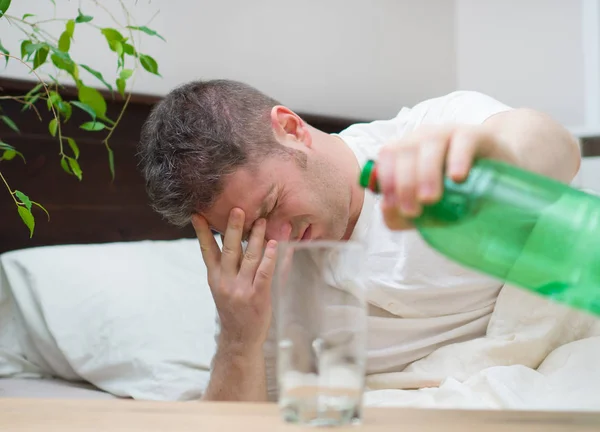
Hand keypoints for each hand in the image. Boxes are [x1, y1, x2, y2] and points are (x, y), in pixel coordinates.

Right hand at [192, 208, 277, 353]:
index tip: (197, 214)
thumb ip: (225, 266)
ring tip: (262, 220)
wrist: (240, 340)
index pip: (206, 251)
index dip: (203, 232)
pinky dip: (270, 258)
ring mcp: (241, 290)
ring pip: (249, 258)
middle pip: (229, 250)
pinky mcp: (258, 297)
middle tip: (238, 209)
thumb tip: (230, 240)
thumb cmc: (234, 310)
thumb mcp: (222, 288)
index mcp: (215, 278)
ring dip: (256, 237)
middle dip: (233, 228)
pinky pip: (265, 273)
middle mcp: (225, 282)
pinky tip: (274, 244)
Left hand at [376, 124, 516, 229]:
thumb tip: (387, 209)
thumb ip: (401, 213)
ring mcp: (450, 133)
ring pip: (430, 144)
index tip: (393, 206)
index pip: (388, 155)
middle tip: (413, 211)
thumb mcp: (426, 208)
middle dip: (404, 183)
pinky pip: (463, 140)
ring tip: (430, 199)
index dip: (387, 180)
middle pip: (405, 151)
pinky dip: (457, 158)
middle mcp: (424, 138)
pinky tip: (457, 178)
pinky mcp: (477, 135)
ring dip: (426, 173)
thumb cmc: (456, 193)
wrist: (499, 180)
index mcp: (407, 150)